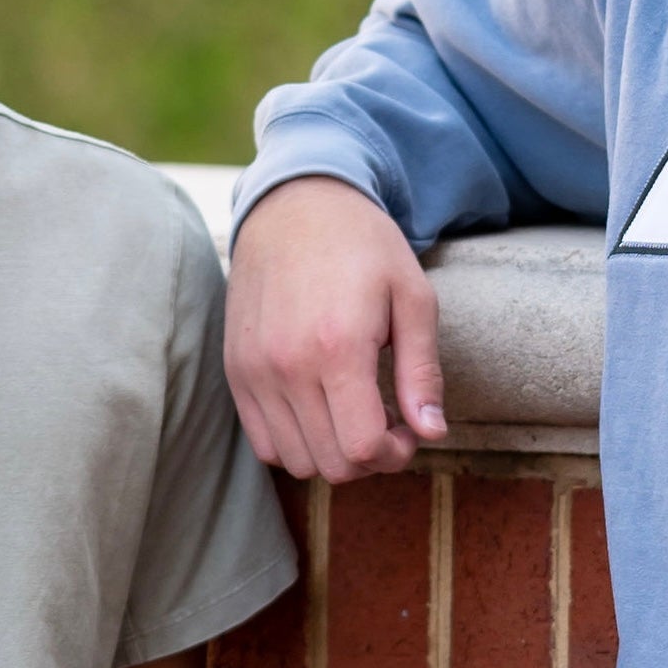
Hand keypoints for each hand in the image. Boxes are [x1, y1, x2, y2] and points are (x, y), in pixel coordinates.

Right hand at [224, 176, 445, 481]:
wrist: (296, 203)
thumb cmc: (364, 246)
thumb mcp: (413, 297)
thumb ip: (423, 372)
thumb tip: (432, 433)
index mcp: (338, 347)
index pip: (363, 448)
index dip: (397, 454)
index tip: (409, 428)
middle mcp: (287, 365)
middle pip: (331, 464)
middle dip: (370, 457)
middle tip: (388, 422)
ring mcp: (254, 370)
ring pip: (295, 460)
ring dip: (331, 452)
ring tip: (352, 413)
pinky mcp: (235, 369)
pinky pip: (263, 440)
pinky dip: (295, 441)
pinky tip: (319, 407)